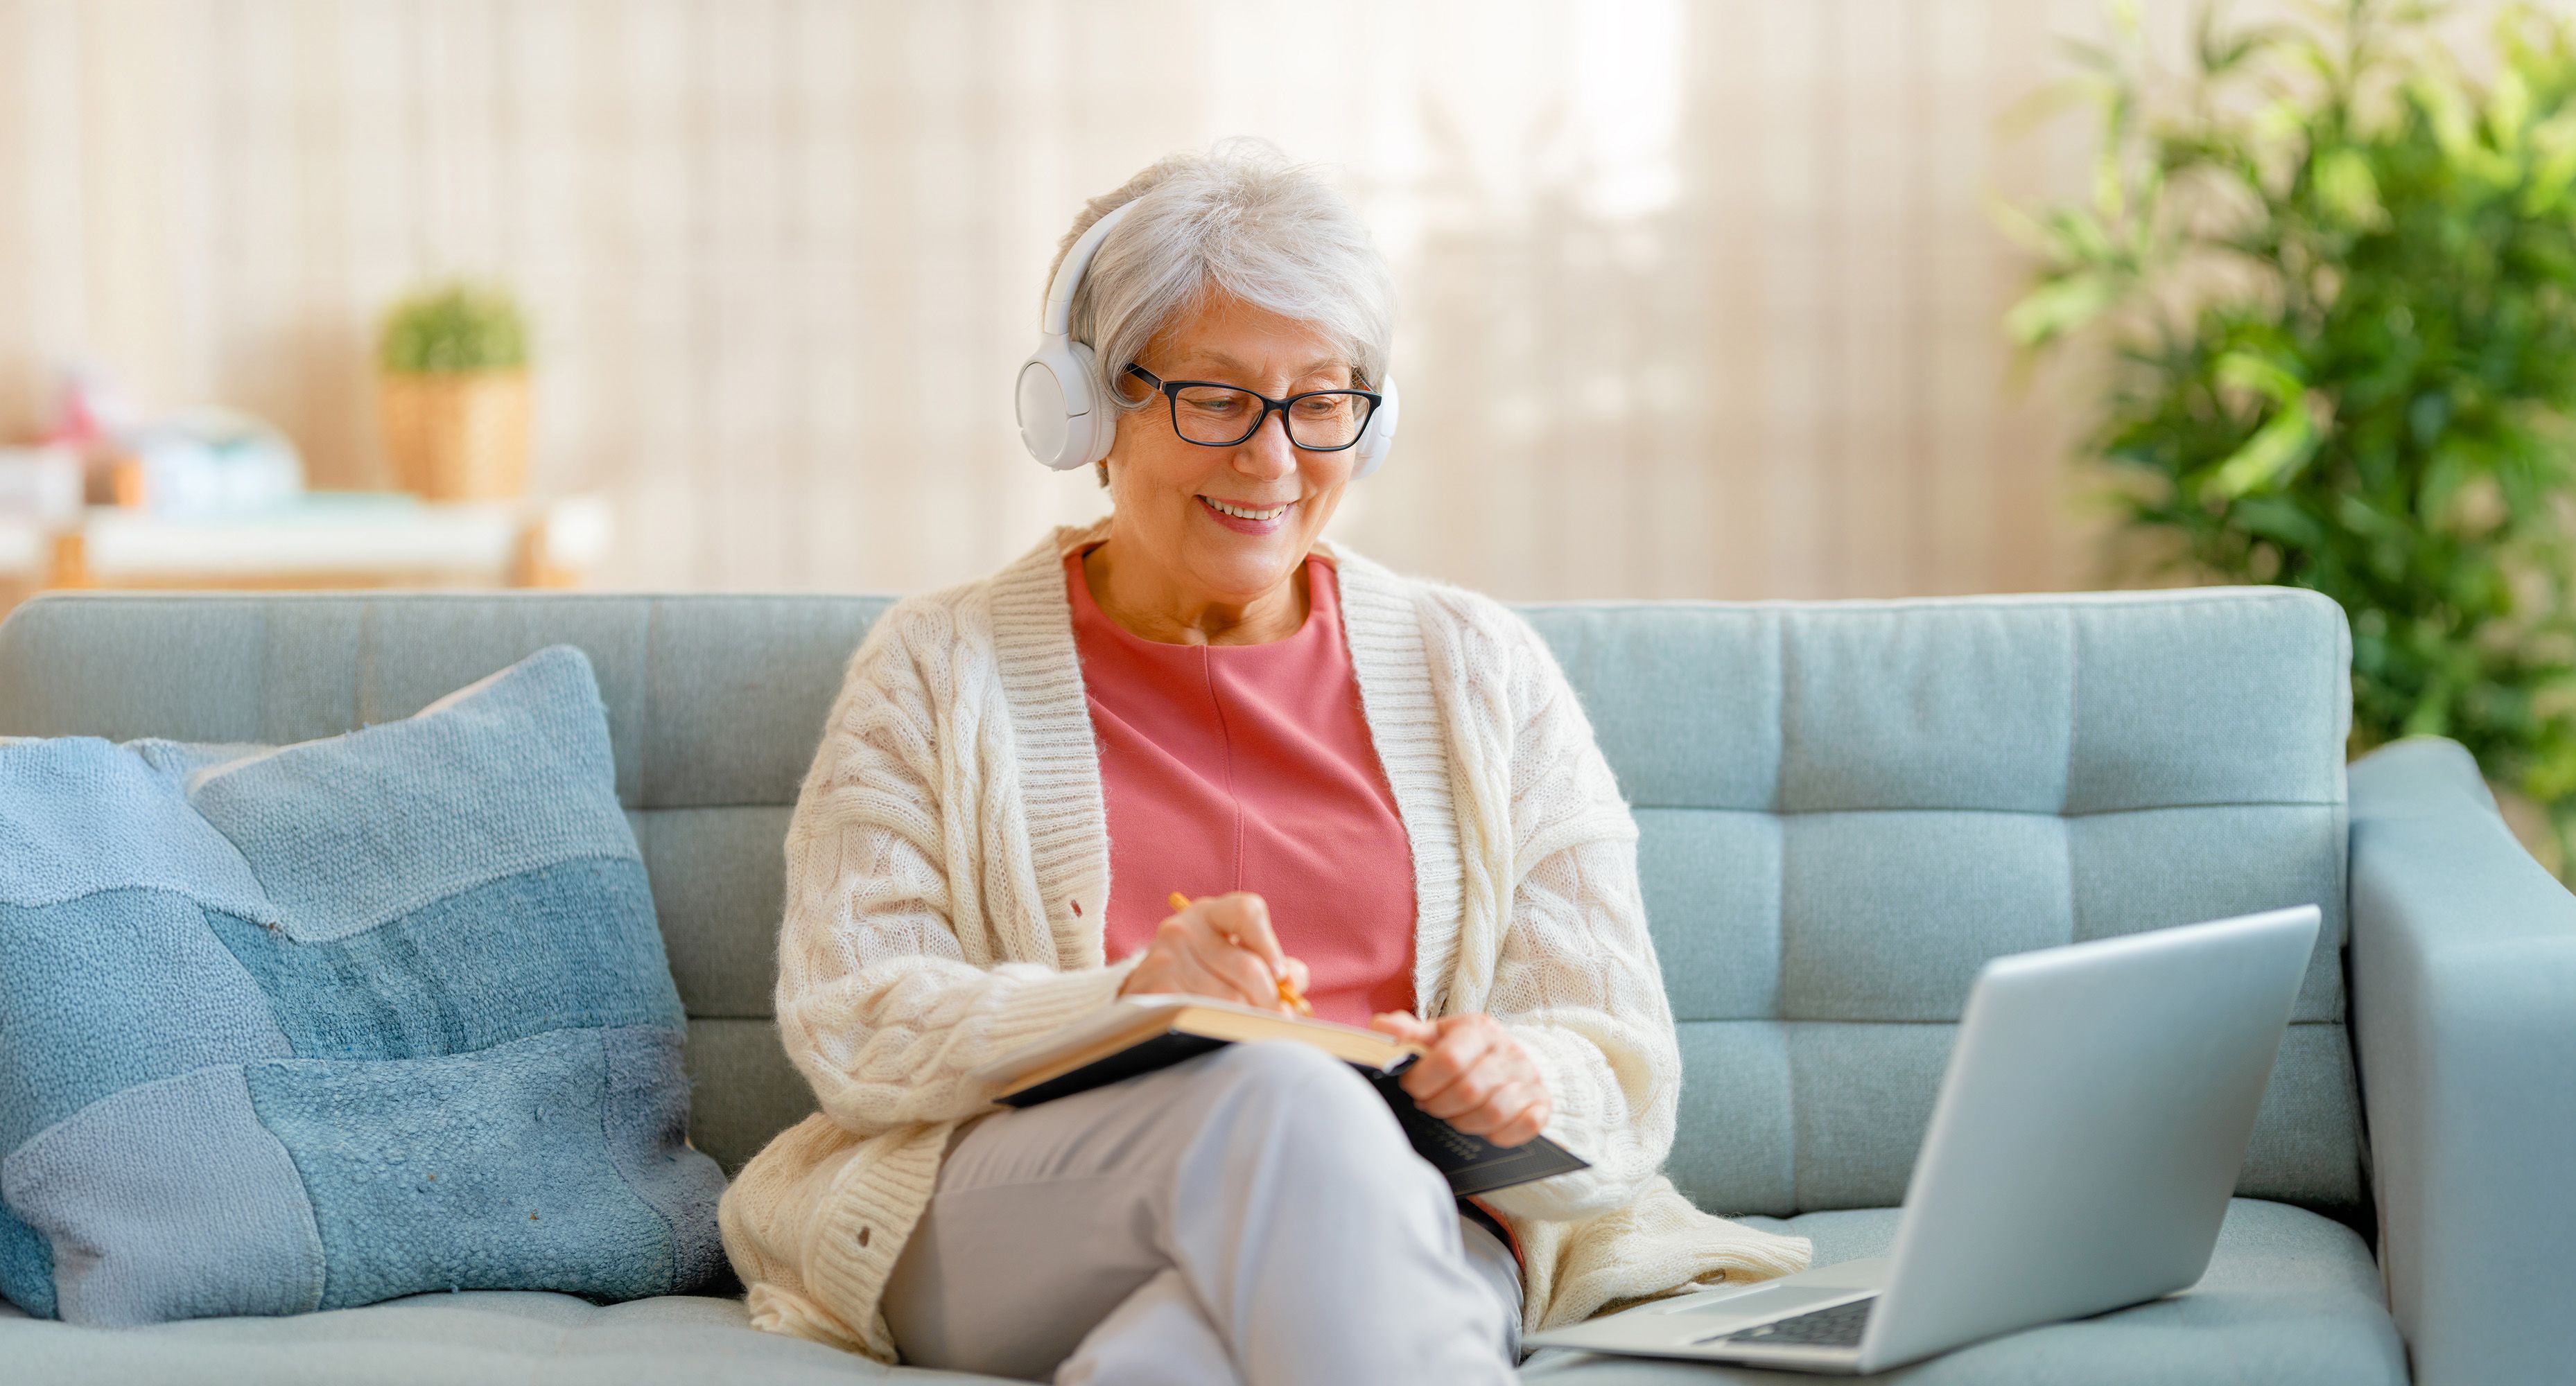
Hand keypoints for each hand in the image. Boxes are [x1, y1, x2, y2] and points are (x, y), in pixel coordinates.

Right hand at [1119, 891, 1310, 1011]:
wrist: (1146, 989)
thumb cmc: (1205, 971)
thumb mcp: (1235, 954)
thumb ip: (1273, 963)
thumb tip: (1293, 982)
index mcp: (1211, 913)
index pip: (1247, 912)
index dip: (1270, 945)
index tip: (1280, 975)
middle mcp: (1185, 928)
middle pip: (1247, 967)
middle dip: (1269, 999)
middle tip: (1278, 1018)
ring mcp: (1167, 957)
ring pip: (1230, 999)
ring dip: (1249, 1019)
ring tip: (1254, 1028)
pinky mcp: (1156, 988)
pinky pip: (1205, 1014)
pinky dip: (1222, 1027)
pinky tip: (1223, 1030)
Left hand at [1369, 1011, 1551, 1147]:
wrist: (1508, 1059)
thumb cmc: (1464, 1050)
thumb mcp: (1436, 1035)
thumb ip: (1407, 1033)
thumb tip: (1380, 1027)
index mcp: (1479, 1029)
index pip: (1449, 1060)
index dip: (1423, 1081)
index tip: (1412, 1087)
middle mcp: (1509, 1051)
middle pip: (1469, 1091)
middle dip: (1439, 1106)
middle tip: (1429, 1104)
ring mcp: (1529, 1079)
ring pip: (1493, 1113)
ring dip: (1464, 1122)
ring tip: (1452, 1114)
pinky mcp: (1542, 1104)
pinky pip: (1524, 1127)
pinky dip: (1498, 1134)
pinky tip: (1483, 1126)